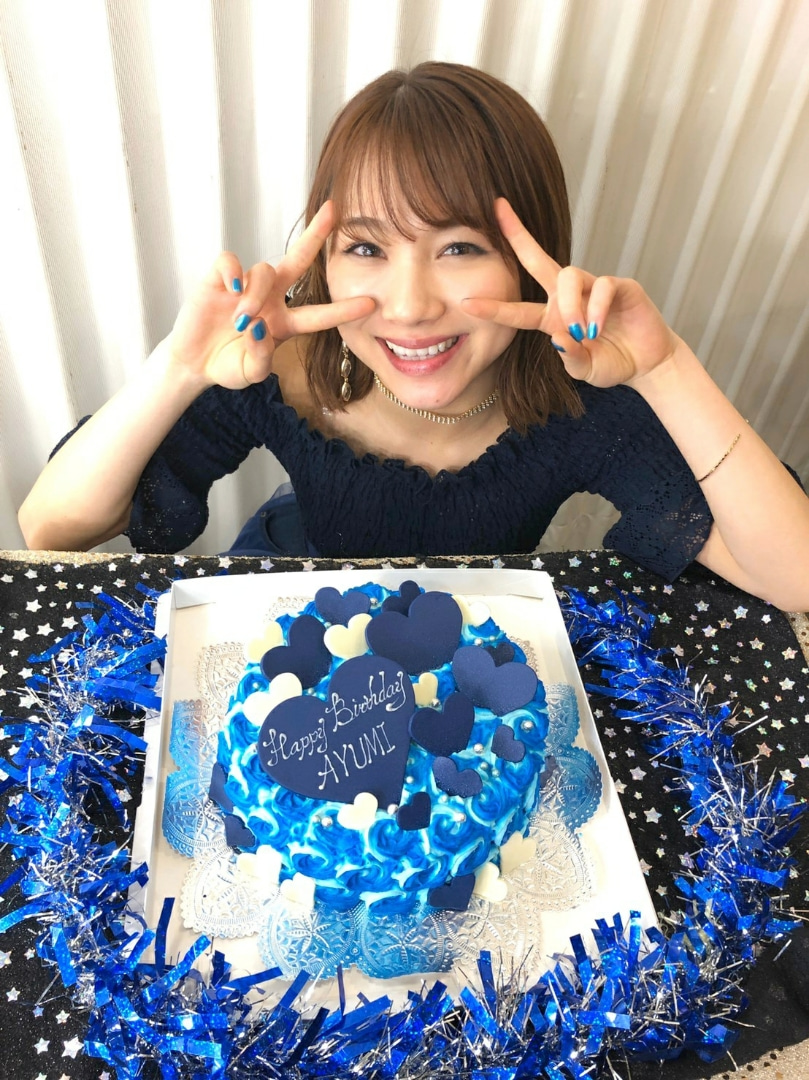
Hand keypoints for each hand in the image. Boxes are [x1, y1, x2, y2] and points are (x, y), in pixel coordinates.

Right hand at [168, 202, 374, 389]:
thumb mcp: (249, 373)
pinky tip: (232, 288)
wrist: (194, 363)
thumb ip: (260, 358)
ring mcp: (245, 285)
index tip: (370, 303)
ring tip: (241, 320)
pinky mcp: (218, 278)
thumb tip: (260, 328)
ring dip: (257, 295)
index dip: (342, 310)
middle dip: (316, 235)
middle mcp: (270, 298)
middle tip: (334, 211)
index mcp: (284, 322)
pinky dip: (233, 272)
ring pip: (264, 271)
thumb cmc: (228, 365)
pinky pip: (231, 262)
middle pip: (298, 260)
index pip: (318, 314)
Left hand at [462, 198, 679, 388]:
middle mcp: (568, 297)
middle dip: (517, 234)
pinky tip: (597, 328)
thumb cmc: (611, 362)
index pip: (518, 308)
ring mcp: (593, 287)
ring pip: (568, 275)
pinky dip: (596, 308)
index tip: (466, 303)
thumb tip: (560, 341)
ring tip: (579, 331)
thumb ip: (572, 360)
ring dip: (568, 304)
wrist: (647, 363)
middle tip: (498, 209)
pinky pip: (601, 286)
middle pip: (537, 259)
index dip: (494, 307)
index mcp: (551, 318)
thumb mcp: (586, 370)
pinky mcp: (620, 285)